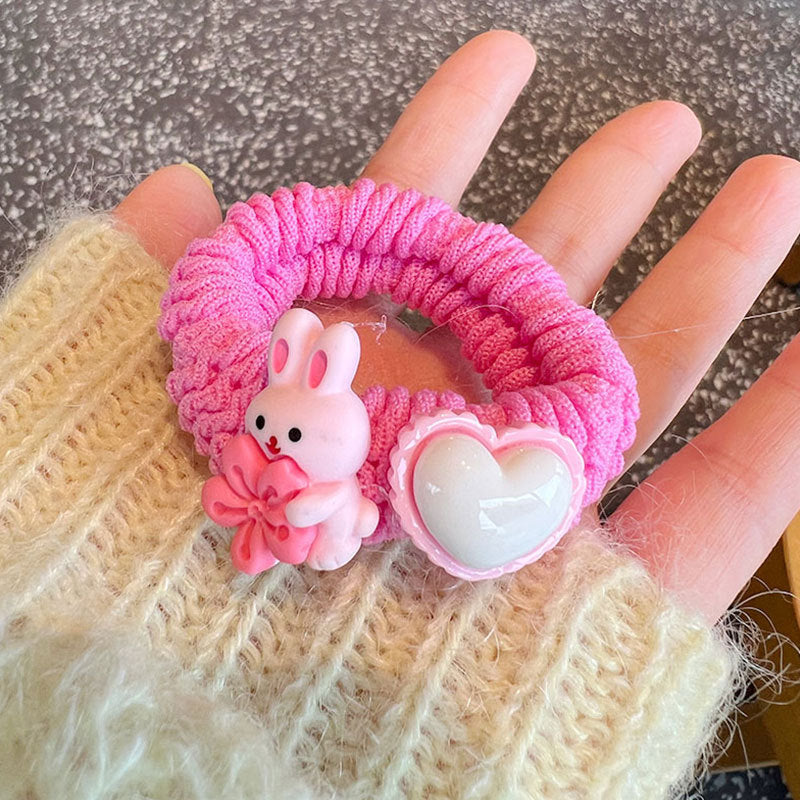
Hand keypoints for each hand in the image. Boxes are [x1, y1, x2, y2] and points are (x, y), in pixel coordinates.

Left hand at [116, 31, 799, 623]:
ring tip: (778, 184)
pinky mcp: (608, 601)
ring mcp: (531, 510)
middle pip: (539, 288)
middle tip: (666, 119)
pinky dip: (779, 434)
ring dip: (714, 276)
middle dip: (604, 193)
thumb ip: (159, 296)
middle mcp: (444, 430)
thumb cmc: (165, 588)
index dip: (453, 134)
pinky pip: (717, 506)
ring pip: (640, 375)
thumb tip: (178, 185)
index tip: (506, 54)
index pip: (406, 227)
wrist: (227, 760)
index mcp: (351, 378)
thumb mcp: (132, 412)